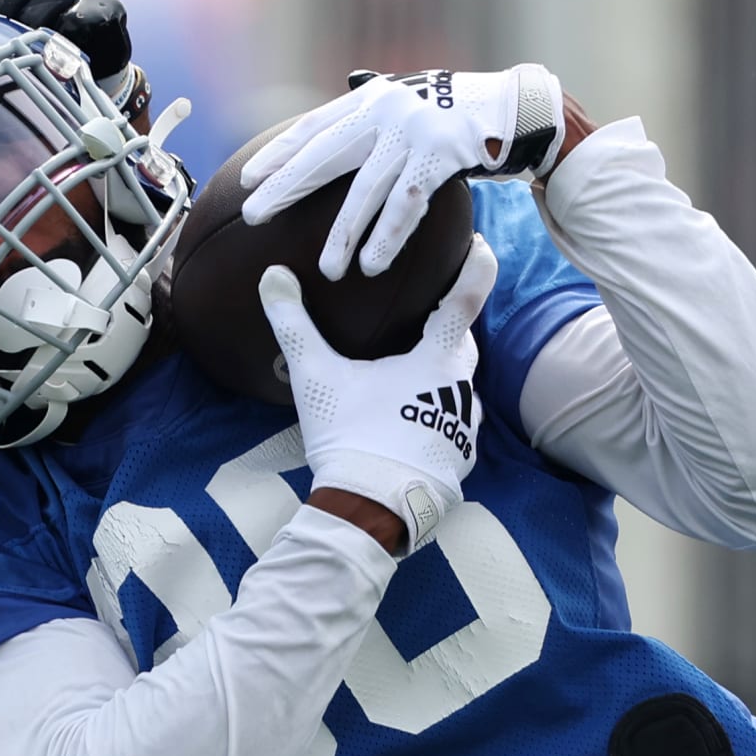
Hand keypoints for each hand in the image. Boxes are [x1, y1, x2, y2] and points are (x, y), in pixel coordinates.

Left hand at [240, 66, 563, 280]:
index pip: (313, 126)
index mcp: (371, 99)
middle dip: (286, 187)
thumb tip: (336, 129)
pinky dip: (387, 238)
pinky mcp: (440, 155)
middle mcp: (385, 110)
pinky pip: (406, 205)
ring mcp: (412, 131)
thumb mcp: (410, 108)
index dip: (279, 154)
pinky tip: (370, 267)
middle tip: (255, 217)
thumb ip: (374, 120)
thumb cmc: (458, 118)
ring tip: (327, 269)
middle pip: (325, 154)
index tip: (246, 181)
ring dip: (343, 234)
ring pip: (365, 190)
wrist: (517, 110)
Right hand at [260, 234, 497, 551]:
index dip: (477, 269)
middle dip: (451, 327)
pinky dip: (438, 416)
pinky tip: (413, 421)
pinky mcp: (460, 463)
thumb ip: (295, 324)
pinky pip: (454, 428)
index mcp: (435, 363)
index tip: (483, 246)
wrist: (370, 509)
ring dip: (442, 377)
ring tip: (414, 373)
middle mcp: (461, 392)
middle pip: (462, 347)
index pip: (464, 302)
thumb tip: (273, 276)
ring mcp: (464, 430)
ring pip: (461, 390)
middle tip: (431, 314)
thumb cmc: (349, 435)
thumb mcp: (316, 377)